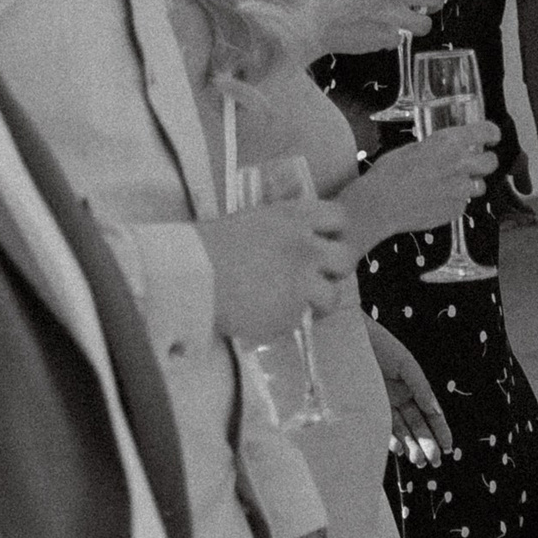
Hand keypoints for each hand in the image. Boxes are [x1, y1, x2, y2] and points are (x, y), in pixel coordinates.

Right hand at [203, 194, 348, 346]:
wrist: (191, 276)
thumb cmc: (209, 244)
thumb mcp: (252, 221)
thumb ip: (282, 230)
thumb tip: (293, 242)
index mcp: (295, 217)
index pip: (339, 218)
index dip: (337, 233)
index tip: (327, 243)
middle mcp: (307, 247)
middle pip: (346, 259)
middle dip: (334, 270)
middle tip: (316, 278)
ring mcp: (303, 282)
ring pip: (332, 297)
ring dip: (318, 302)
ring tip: (297, 305)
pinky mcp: (291, 314)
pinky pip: (301, 319)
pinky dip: (289, 320)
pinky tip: (267, 315)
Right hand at [301, 0, 446, 52]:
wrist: (314, 22)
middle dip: (434, 4)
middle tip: (426, 7)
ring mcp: (394, 16)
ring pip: (426, 24)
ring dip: (418, 25)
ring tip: (406, 24)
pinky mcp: (388, 38)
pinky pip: (400, 40)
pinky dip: (391, 39)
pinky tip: (376, 34)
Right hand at [344, 120, 496, 253]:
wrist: (379, 205)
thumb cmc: (388, 174)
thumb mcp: (412, 148)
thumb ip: (436, 148)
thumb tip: (446, 149)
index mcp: (449, 142)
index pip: (488, 131)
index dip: (492, 134)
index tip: (491, 138)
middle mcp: (461, 164)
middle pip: (491, 162)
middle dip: (485, 162)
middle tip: (474, 164)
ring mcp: (461, 190)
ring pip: (480, 186)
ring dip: (470, 185)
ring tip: (449, 186)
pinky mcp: (456, 210)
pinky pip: (463, 204)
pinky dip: (454, 202)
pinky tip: (436, 201)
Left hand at [367, 320, 453, 464]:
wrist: (348, 338)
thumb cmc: (380, 345)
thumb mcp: (406, 365)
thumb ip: (421, 388)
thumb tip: (436, 411)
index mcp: (412, 387)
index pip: (429, 413)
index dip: (440, 430)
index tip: (448, 447)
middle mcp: (399, 398)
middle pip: (417, 425)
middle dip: (427, 443)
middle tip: (434, 462)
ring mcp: (383, 405)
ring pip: (401, 431)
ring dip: (411, 446)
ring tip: (419, 461)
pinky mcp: (366, 409)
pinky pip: (381, 428)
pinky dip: (391, 439)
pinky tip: (399, 449)